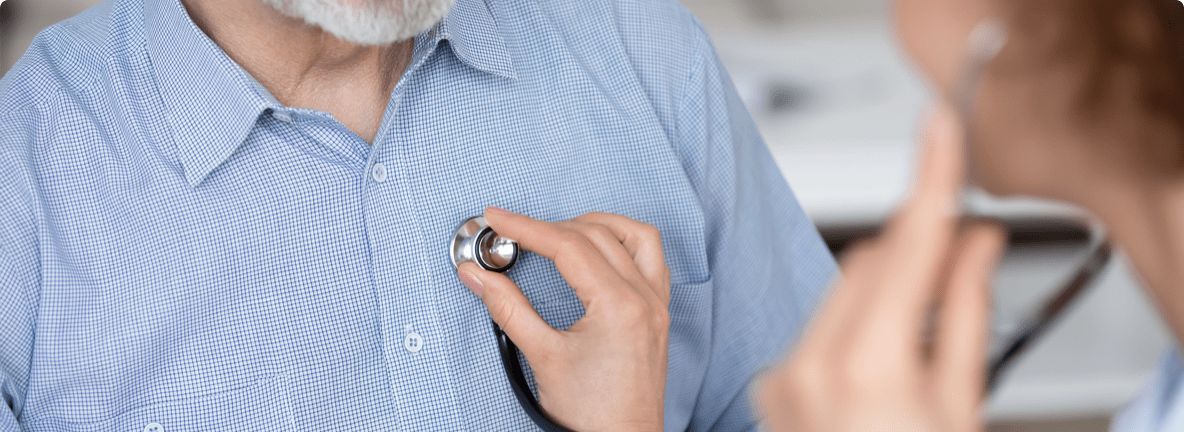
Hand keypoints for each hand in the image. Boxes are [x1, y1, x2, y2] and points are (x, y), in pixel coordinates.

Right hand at [456, 208, 671, 431]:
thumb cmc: (589, 414)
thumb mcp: (541, 356)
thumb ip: (507, 309)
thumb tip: (477, 276)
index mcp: (618, 306)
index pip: (568, 246)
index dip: (526, 228)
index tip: (498, 219)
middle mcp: (645, 298)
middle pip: (596, 235)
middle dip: (550, 227)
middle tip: (514, 233)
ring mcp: (657, 305)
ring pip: (636, 236)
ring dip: (598, 225)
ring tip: (560, 232)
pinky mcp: (659, 315)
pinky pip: (652, 259)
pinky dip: (625, 244)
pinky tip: (600, 252)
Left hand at [756, 106, 1007, 431]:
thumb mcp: (959, 403)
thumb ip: (963, 314)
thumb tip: (973, 244)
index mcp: (866, 364)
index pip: (907, 246)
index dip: (928, 180)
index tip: (938, 130)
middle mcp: (809, 363)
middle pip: (868, 263)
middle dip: (913, 253)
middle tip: (959, 258)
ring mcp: (783, 378)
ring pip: (839, 292)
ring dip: (881, 293)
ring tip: (917, 338)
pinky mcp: (772, 387)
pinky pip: (815, 329)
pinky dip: (849, 328)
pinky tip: (874, 364)